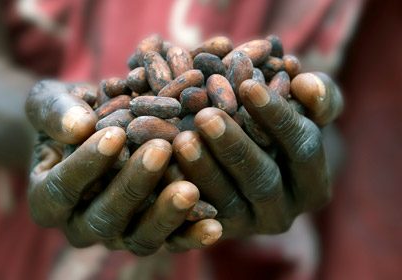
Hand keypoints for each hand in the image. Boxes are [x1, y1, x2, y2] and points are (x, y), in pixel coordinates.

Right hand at [26, 80, 221, 255]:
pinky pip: (170, 242)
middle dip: (132, 185)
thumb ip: (56, 112)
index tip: (113, 134)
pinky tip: (214, 224)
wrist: (95, 127)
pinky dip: (191, 234)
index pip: (62, 188)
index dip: (86, 164)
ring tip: (190, 188)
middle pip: (104, 219)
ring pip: (139, 238)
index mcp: (48, 197)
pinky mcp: (150, 233)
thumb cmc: (71, 113)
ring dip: (166, 215)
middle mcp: (81, 224)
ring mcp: (118, 233)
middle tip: (160, 150)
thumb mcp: (52, 102)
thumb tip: (77, 127)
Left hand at [172, 72, 342, 237]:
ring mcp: (249, 226)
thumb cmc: (282, 126)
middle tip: (206, 117)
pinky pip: (199, 218)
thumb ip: (319, 97)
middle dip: (234, 147)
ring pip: (228, 202)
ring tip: (181, 139)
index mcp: (313, 185)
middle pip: (263, 180)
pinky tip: (165, 167)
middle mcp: (284, 213)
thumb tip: (307, 85)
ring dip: (204, 171)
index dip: (277, 116)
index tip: (248, 85)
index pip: (303, 148)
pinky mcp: (218, 231)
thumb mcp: (308, 110)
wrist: (253, 161)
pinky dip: (182, 194)